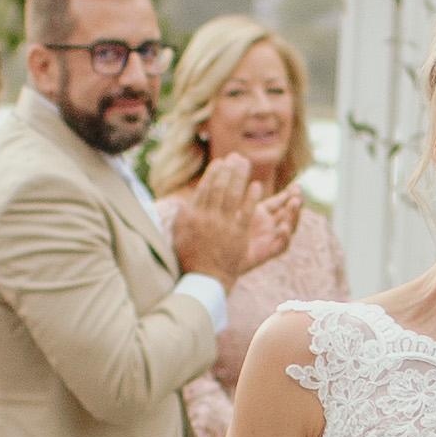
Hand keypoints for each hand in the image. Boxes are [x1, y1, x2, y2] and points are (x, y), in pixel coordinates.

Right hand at [165, 151, 290, 284]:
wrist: (204, 279)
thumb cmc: (190, 257)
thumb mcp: (179, 235)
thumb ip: (182, 217)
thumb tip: (184, 202)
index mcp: (193, 215)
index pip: (204, 188)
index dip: (213, 173)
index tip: (220, 162)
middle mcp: (207, 217)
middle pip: (219, 187)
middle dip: (228, 169)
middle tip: (236, 157)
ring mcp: (223, 225)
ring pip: (232, 195)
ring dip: (239, 176)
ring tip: (245, 164)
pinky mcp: (238, 235)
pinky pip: (246, 211)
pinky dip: (251, 197)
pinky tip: (256, 186)